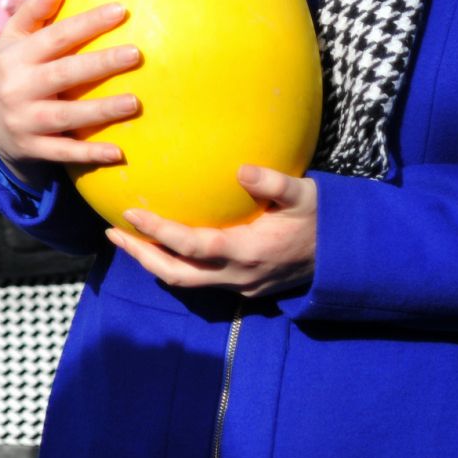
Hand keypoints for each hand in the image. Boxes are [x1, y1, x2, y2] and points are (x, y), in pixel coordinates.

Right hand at [0, 0, 140, 182]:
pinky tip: (118, 152)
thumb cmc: (14, 69)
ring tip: (134, 102)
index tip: (121, 11)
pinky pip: (64, 152)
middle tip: (136, 54)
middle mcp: (17, 88)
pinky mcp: (33, 148)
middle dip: (100, 64)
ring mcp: (24, 121)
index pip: (56, 36)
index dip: (88, 23)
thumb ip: (33, 11)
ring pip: (65, 116)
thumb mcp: (13, 38)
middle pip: (63, 74)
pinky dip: (90, 154)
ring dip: (100, 110)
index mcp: (15, 57)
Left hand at [104, 166, 317, 296]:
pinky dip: (175, 265)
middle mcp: (238, 275)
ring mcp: (240, 286)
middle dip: (141, 255)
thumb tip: (242, 170)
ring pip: (185, 282)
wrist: (345, 257)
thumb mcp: (305, 196)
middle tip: (111, 233)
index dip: (158, 232)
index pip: (192, 246)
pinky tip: (161, 246)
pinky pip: (199, 281)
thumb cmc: (323, 219)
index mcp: (247, 252)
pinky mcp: (243, 287)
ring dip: (153, 262)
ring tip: (127, 239)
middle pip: (176, 274)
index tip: (130, 213)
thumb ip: (274, 183)